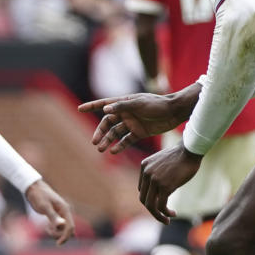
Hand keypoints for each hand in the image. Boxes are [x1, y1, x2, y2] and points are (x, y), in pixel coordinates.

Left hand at [25, 179, 74, 244]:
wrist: (34, 188)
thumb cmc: (39, 196)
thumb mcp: (44, 206)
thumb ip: (53, 216)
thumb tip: (61, 225)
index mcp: (65, 209)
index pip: (70, 226)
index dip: (66, 236)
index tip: (58, 243)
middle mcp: (65, 212)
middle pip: (68, 230)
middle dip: (60, 234)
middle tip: (48, 230)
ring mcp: (61, 215)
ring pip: (63, 230)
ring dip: (56, 233)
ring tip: (47, 228)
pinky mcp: (56, 216)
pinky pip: (58, 227)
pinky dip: (54, 230)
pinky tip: (47, 227)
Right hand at [77, 88, 196, 153]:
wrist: (174, 112)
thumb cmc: (157, 104)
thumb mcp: (139, 103)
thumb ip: (122, 106)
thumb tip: (104, 110)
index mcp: (124, 103)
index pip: (104, 104)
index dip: (91, 106)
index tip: (79, 109)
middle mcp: (126, 113)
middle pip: (108, 123)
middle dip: (100, 132)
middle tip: (95, 142)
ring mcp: (132, 123)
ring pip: (116, 133)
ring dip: (108, 140)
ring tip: (101, 149)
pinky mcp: (139, 132)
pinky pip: (126, 140)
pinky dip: (120, 146)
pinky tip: (113, 152)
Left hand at [138, 144, 202, 223]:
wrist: (190, 150)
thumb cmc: (181, 157)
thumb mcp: (163, 163)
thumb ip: (157, 174)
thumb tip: (159, 191)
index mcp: (144, 166)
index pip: (141, 189)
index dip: (150, 199)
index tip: (161, 203)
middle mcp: (146, 173)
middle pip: (143, 199)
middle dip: (152, 210)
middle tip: (162, 216)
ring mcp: (154, 180)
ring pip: (150, 205)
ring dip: (158, 215)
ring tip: (167, 220)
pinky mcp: (165, 186)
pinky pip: (161, 205)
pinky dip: (166, 213)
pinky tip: (173, 214)